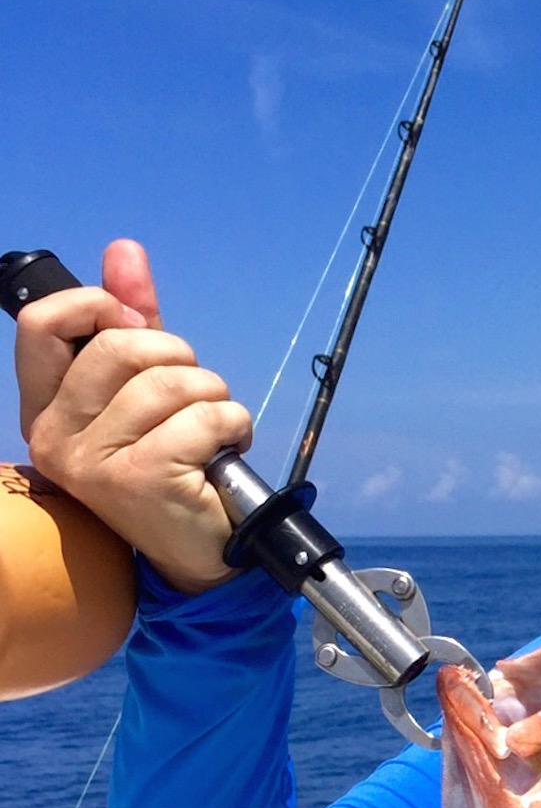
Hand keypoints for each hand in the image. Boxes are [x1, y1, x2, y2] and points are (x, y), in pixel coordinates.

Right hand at [16, 239, 249, 593]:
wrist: (198, 556)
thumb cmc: (171, 467)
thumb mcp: (144, 389)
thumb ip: (130, 322)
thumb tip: (124, 250)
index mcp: (44, 410)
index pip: (42, 325)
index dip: (97, 304)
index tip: (139, 320)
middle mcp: (56, 437)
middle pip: (120, 346)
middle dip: (179, 357)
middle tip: (196, 393)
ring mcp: (94, 462)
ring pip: (169, 382)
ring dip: (213, 396)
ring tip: (215, 428)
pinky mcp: (141, 479)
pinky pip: (202, 418)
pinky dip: (232, 424)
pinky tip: (227, 449)